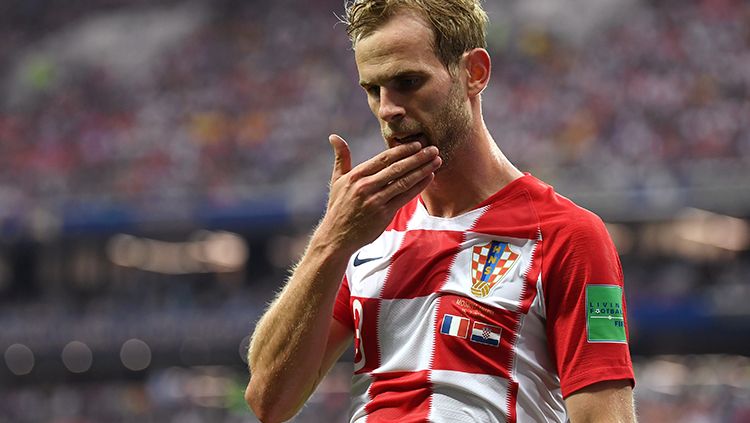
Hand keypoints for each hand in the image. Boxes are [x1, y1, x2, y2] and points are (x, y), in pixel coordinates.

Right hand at [317, 134, 440, 253]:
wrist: (337, 237)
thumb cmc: (338, 207)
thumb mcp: (336, 181)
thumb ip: (341, 158)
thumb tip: (334, 136)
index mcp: (356, 176)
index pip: (383, 159)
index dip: (403, 150)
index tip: (418, 144)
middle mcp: (365, 187)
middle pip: (397, 168)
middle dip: (418, 157)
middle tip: (434, 149)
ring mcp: (375, 201)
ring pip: (404, 181)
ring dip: (422, 170)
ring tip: (436, 161)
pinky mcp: (384, 214)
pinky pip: (405, 197)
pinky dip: (418, 186)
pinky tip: (429, 178)